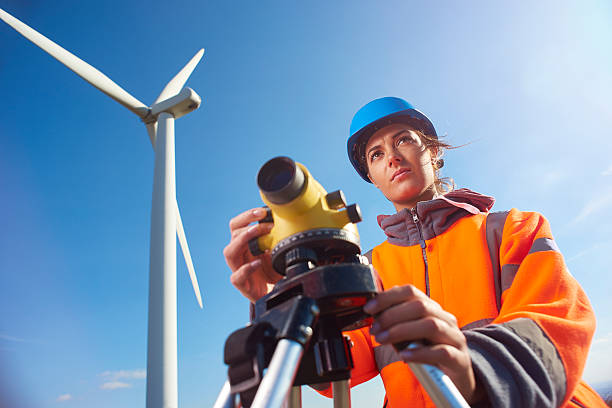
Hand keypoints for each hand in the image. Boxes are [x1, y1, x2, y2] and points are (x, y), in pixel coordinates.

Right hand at [223, 207, 281, 301]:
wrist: (278, 294)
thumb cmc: (276, 270)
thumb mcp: (280, 250)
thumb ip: (281, 237)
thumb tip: (291, 220)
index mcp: (246, 243)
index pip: (239, 224)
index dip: (247, 215)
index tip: (262, 211)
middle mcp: (240, 253)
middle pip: (233, 233)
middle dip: (246, 222)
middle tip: (262, 217)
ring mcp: (239, 268)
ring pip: (230, 252)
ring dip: (243, 240)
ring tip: (256, 233)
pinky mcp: (242, 284)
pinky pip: (237, 276)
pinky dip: (246, 269)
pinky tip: (257, 263)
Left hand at [363, 285, 481, 403]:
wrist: (456, 377)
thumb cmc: (430, 353)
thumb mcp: (412, 335)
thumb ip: (397, 323)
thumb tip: (374, 314)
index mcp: (433, 309)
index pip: (411, 292)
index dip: (388, 297)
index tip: (369, 308)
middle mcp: (445, 319)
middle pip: (419, 306)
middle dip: (391, 315)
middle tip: (375, 329)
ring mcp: (455, 338)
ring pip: (430, 325)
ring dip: (401, 331)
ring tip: (383, 340)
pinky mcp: (459, 359)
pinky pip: (441, 352)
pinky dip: (419, 353)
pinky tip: (404, 356)